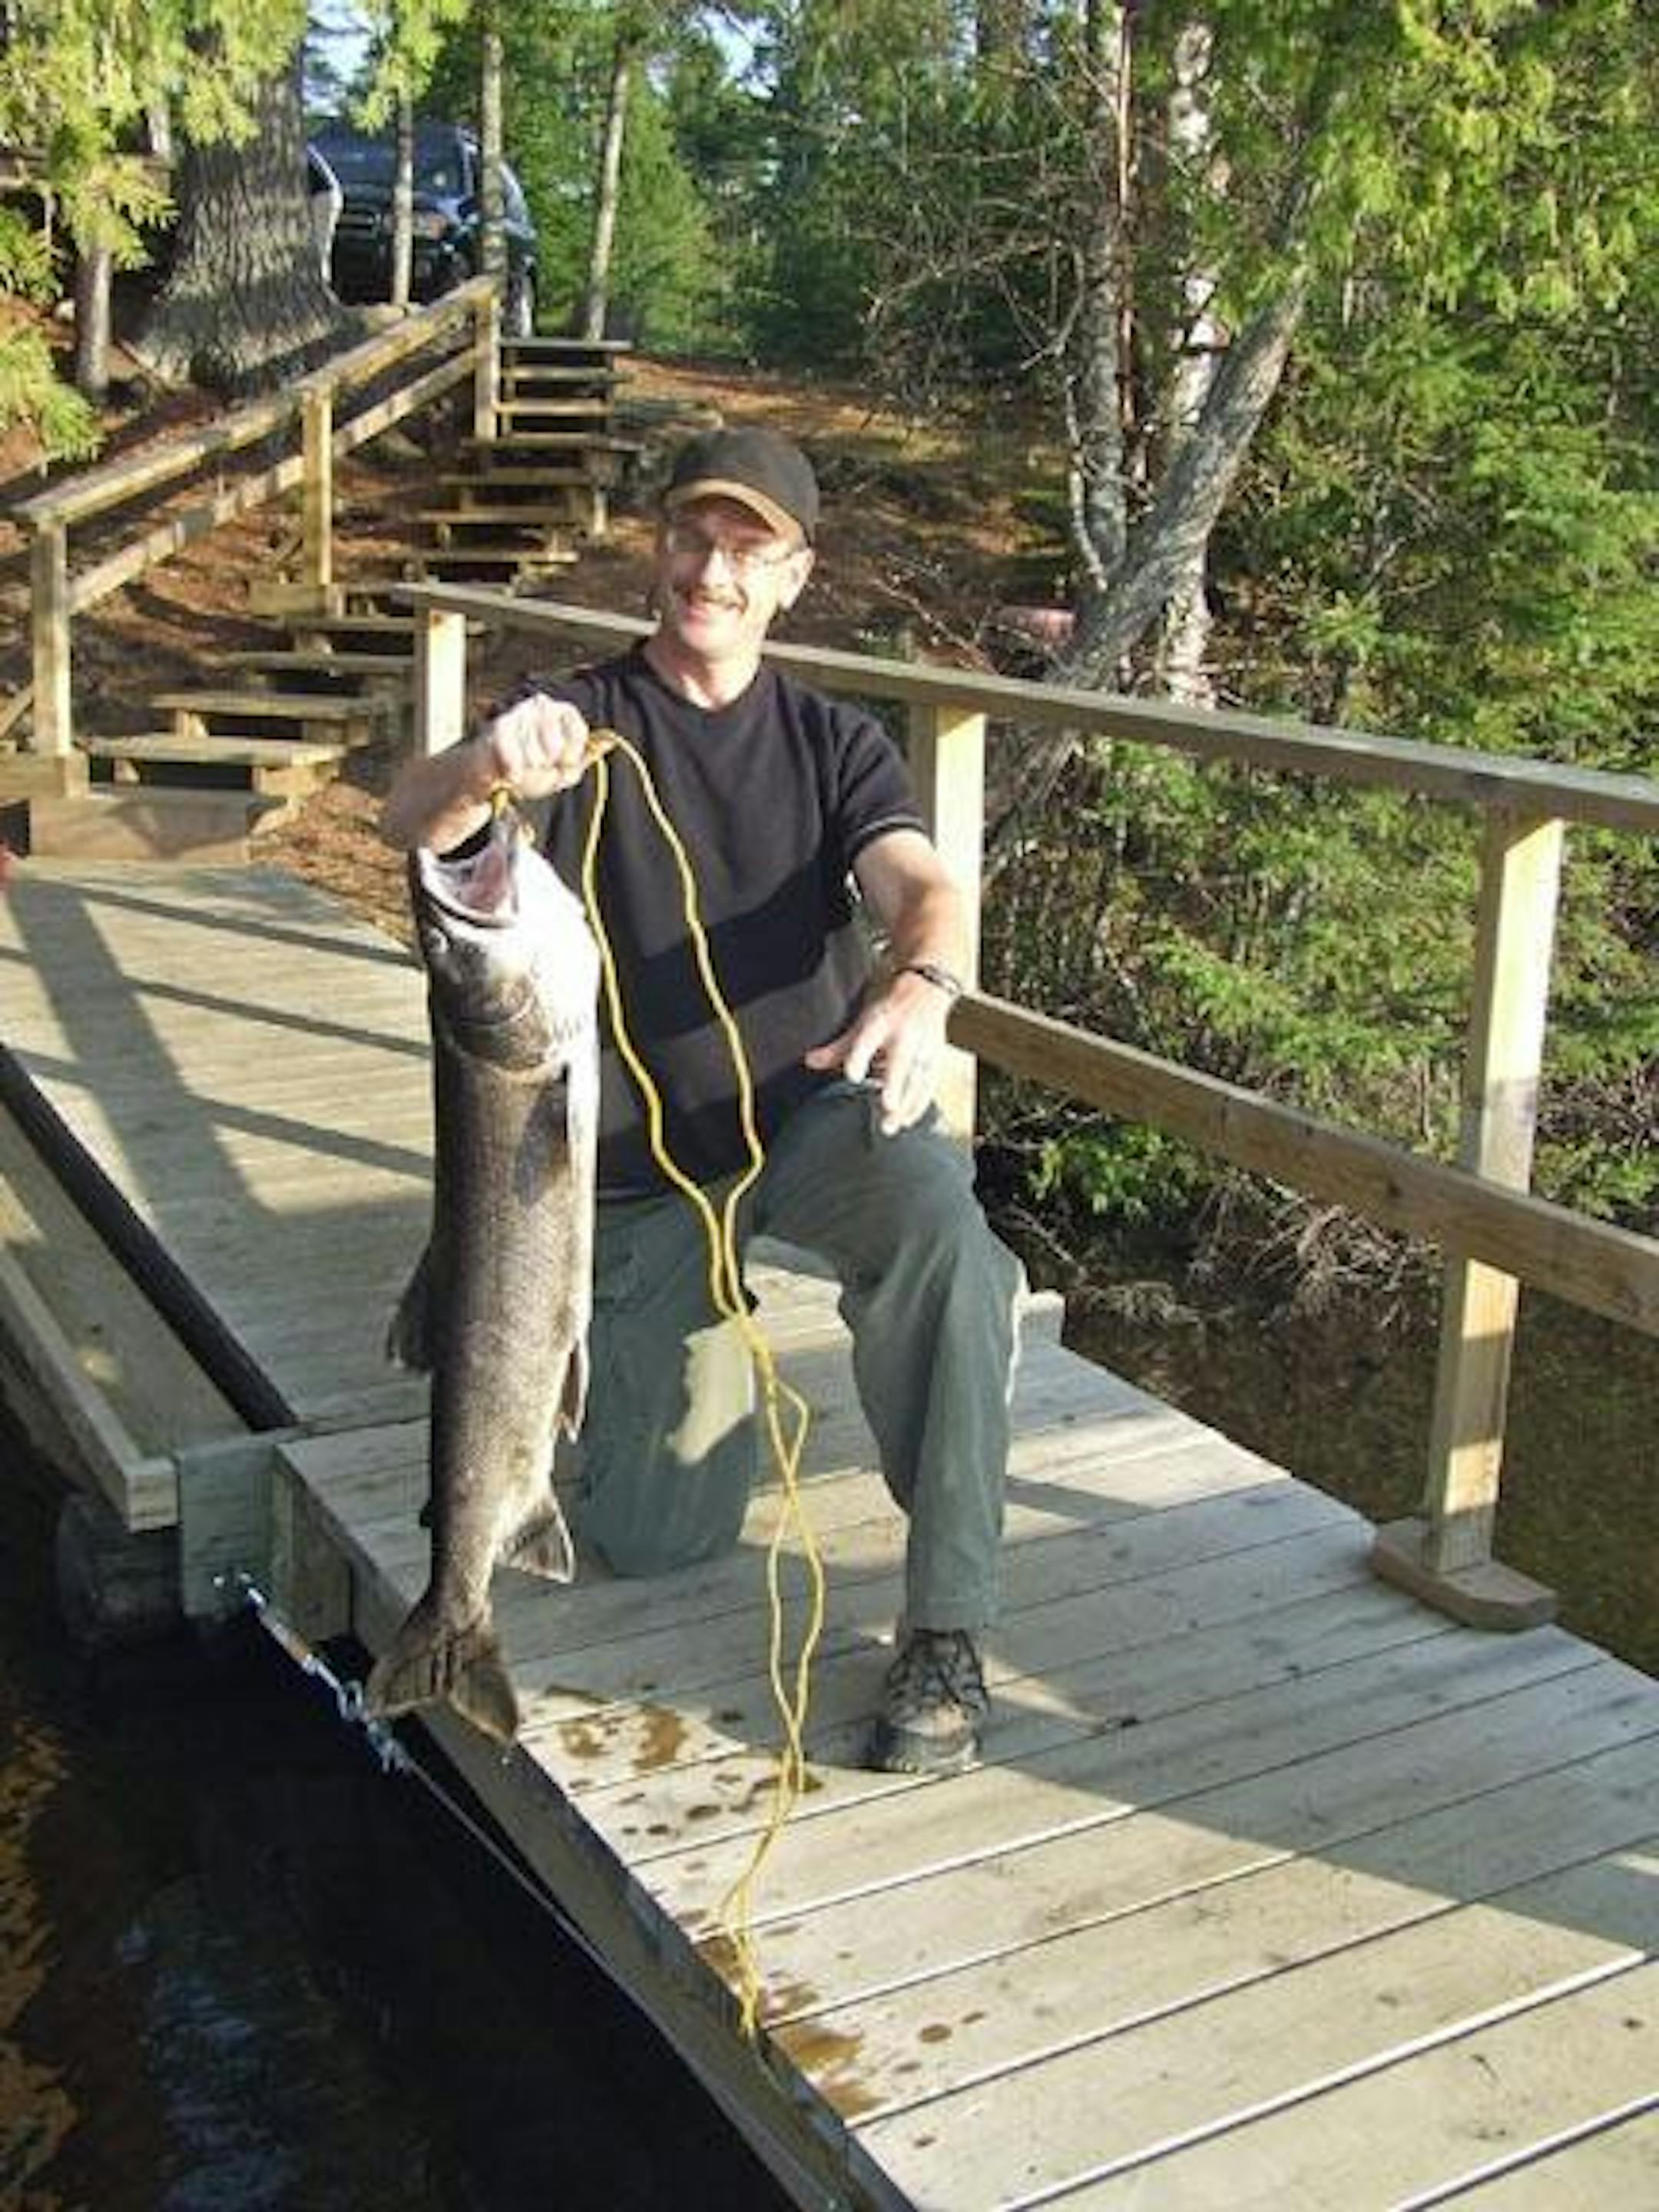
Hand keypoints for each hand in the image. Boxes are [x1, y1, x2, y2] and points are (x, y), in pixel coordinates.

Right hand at [477, 693, 592, 801]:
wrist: (495, 776)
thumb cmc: (533, 770)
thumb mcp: (564, 770)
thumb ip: (584, 758)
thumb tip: (609, 743)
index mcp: (562, 713)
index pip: (576, 729)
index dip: (572, 753)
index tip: (565, 764)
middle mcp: (541, 706)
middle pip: (554, 745)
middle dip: (547, 766)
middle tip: (539, 768)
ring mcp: (519, 714)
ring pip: (534, 754)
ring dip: (530, 770)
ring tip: (523, 769)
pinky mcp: (498, 727)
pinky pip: (511, 753)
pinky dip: (513, 770)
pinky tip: (513, 776)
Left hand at [805, 971, 951, 1134]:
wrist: (926, 995)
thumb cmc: (890, 1013)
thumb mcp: (862, 1024)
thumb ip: (838, 1048)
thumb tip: (810, 1062)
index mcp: (882, 1024)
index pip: (868, 1041)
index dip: (860, 1058)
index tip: (852, 1076)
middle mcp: (905, 1037)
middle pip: (900, 1063)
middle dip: (895, 1085)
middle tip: (888, 1107)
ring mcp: (923, 1050)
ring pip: (917, 1080)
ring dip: (907, 1104)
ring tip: (892, 1125)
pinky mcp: (934, 1062)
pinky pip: (927, 1088)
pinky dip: (918, 1106)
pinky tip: (906, 1121)